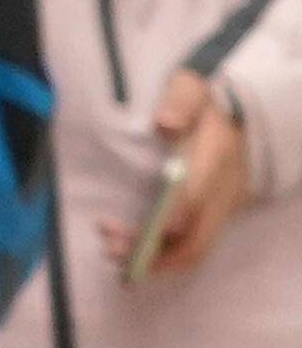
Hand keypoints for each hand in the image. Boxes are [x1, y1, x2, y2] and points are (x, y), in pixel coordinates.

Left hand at [105, 70, 254, 280]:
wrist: (237, 117)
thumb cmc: (204, 104)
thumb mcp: (192, 90)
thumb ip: (181, 102)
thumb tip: (165, 123)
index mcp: (216, 159)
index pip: (200, 194)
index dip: (179, 214)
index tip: (156, 229)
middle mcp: (221, 192)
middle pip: (196, 238)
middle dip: (156, 252)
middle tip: (111, 247)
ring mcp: (219, 208)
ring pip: (192, 249)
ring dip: (152, 258)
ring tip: (111, 249)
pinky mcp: (211, 218)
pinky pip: (189, 246)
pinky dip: (159, 255)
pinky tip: (127, 251)